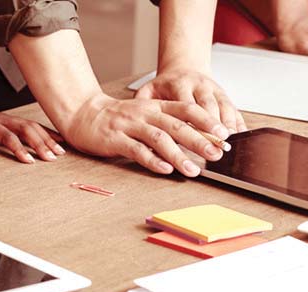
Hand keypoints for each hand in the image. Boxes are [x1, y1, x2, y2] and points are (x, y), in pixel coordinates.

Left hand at [0, 94, 64, 162]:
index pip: (6, 134)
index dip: (18, 147)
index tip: (30, 161)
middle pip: (25, 128)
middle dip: (40, 143)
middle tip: (53, 159)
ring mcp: (3, 118)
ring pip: (30, 126)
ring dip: (46, 138)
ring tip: (60, 152)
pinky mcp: (5, 121)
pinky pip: (28, 126)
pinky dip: (43, 132)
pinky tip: (55, 140)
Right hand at [57, 94, 228, 176]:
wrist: (83, 113)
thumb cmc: (117, 118)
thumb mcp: (146, 114)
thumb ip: (168, 123)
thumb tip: (199, 140)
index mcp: (155, 106)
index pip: (186, 110)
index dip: (207, 121)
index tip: (224, 134)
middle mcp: (145, 114)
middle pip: (177, 125)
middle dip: (200, 140)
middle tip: (217, 153)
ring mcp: (130, 126)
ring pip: (159, 139)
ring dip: (179, 155)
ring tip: (193, 170)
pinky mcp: (115, 139)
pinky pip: (136, 150)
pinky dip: (153, 160)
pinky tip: (165, 170)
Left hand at [134, 68, 246, 131]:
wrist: (183, 67)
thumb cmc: (164, 86)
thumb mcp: (148, 90)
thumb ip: (141, 104)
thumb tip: (134, 122)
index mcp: (178, 84)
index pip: (184, 106)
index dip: (189, 124)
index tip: (191, 140)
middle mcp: (198, 85)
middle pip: (207, 107)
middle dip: (211, 128)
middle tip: (214, 146)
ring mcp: (213, 89)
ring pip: (223, 107)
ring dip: (226, 125)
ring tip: (228, 142)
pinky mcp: (224, 94)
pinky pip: (234, 108)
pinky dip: (238, 122)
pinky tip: (240, 136)